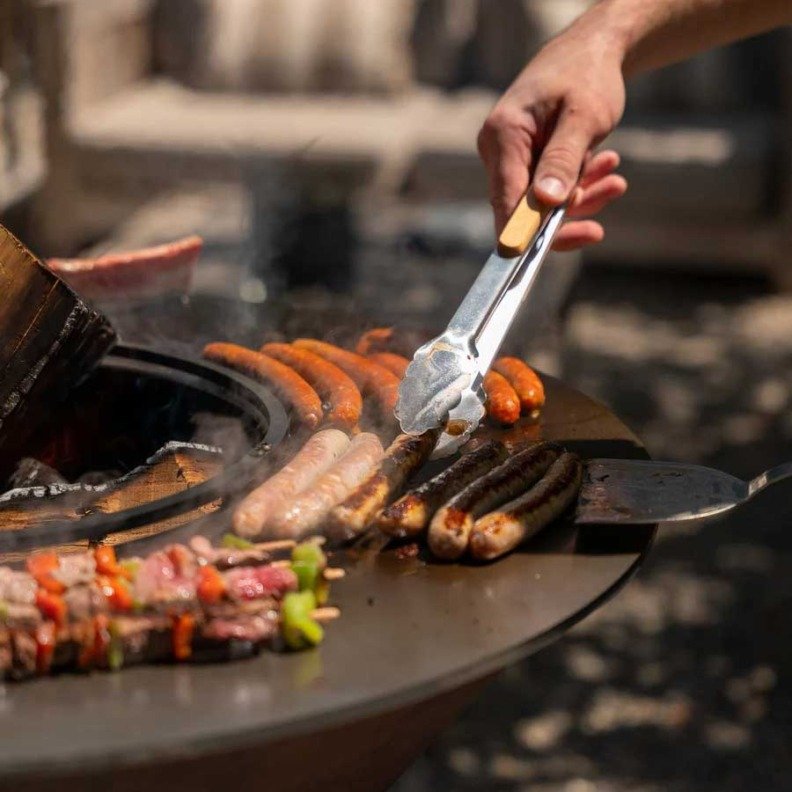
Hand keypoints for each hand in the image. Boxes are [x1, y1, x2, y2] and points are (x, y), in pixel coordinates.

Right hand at [477, 22, 627, 249]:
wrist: (589, 51)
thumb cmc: (586, 76)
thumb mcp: (583, 117)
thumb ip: (562, 160)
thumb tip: (546, 204)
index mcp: (502, 136)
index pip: (506, 200)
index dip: (523, 232)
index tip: (541, 252)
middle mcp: (498, 151)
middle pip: (524, 208)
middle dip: (569, 209)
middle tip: (613, 191)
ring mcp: (511, 159)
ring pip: (541, 203)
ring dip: (582, 195)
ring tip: (614, 175)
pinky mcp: (526, 164)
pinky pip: (550, 191)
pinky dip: (579, 186)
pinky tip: (605, 167)